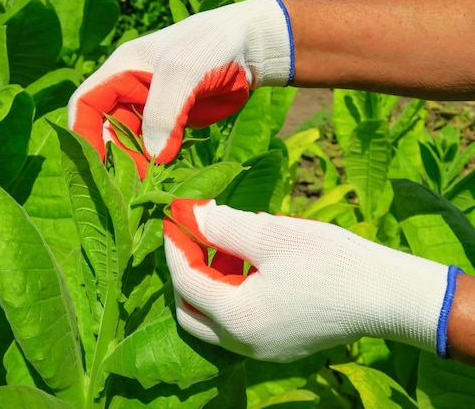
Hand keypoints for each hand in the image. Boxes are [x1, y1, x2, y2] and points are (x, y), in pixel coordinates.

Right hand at [68, 0, 293, 174]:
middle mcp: (130, 90)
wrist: (252, 49)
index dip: (83, 134)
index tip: (95, 163)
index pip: (85, 104)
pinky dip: (157, 162)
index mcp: (121, 70)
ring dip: (137, 163)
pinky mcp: (173, 123)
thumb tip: (154, 158)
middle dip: (116, 155)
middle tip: (134, 182)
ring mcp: (152, 108)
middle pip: (108, 130)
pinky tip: (166, 175)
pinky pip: (156, 147)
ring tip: (150, 183)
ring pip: (132, 142)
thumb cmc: (212, 46)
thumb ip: (163, 114)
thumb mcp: (182, 73)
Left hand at [163, 199, 461, 361]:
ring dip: (209, 282)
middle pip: (190, 309)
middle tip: (195, 236)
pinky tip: (251, 265)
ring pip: (212, 319)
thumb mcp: (272, 235)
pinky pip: (238, 323)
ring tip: (229, 245)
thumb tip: (190, 214)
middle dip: (185, 271)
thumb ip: (223, 226)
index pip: (185, 280)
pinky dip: (231, 295)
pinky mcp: (278, 346)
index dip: (176, 245)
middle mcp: (243, 343)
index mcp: (237, 318)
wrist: (388, 295)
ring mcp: (262, 349)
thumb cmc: (331, 262)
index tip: (176, 216)